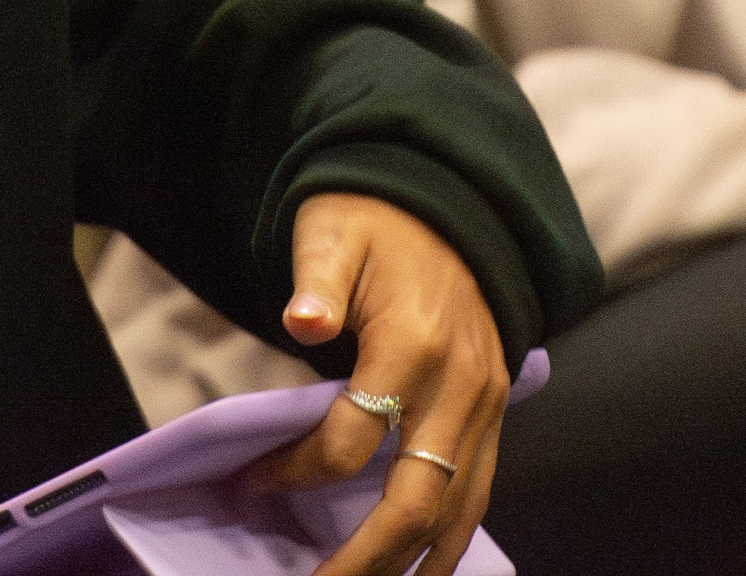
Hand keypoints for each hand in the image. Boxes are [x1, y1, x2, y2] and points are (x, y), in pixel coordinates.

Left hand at [238, 194, 505, 575]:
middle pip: (418, 500)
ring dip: (415, 566)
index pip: (352, 439)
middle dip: (366, 559)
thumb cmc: (375, 222)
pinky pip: (479, 492)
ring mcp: (486, 404)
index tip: (249, 486)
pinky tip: (423, 570)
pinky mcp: (496, 412)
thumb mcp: (333, 230)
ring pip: (460, 511)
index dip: (296, 471)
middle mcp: (460, 386)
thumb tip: (301, 319)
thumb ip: (316, 276)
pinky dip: (451, 539)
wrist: (449, 206)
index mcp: (412, 345)